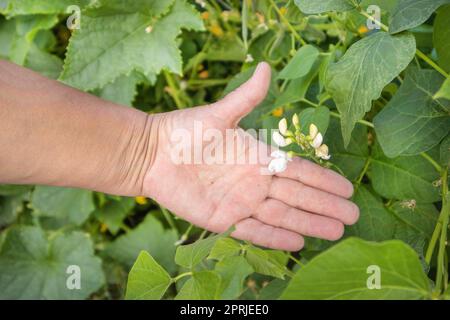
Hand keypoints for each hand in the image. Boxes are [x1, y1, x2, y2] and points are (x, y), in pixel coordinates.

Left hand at [143, 63, 358, 250]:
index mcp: (258, 157)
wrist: (152, 154)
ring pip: (281, 215)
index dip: (323, 180)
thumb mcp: (219, 113)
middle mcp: (254, 182)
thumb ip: (246, 97)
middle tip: (353, 216)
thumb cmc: (184, 131)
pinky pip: (254, 231)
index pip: (299, 171)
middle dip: (325, 206)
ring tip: (336, 232)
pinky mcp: (223, 219)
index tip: (348, 188)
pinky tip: (299, 242)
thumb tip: (267, 67)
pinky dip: (276, 237)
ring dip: (309, 223)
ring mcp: (240, 202)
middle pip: (297, 196)